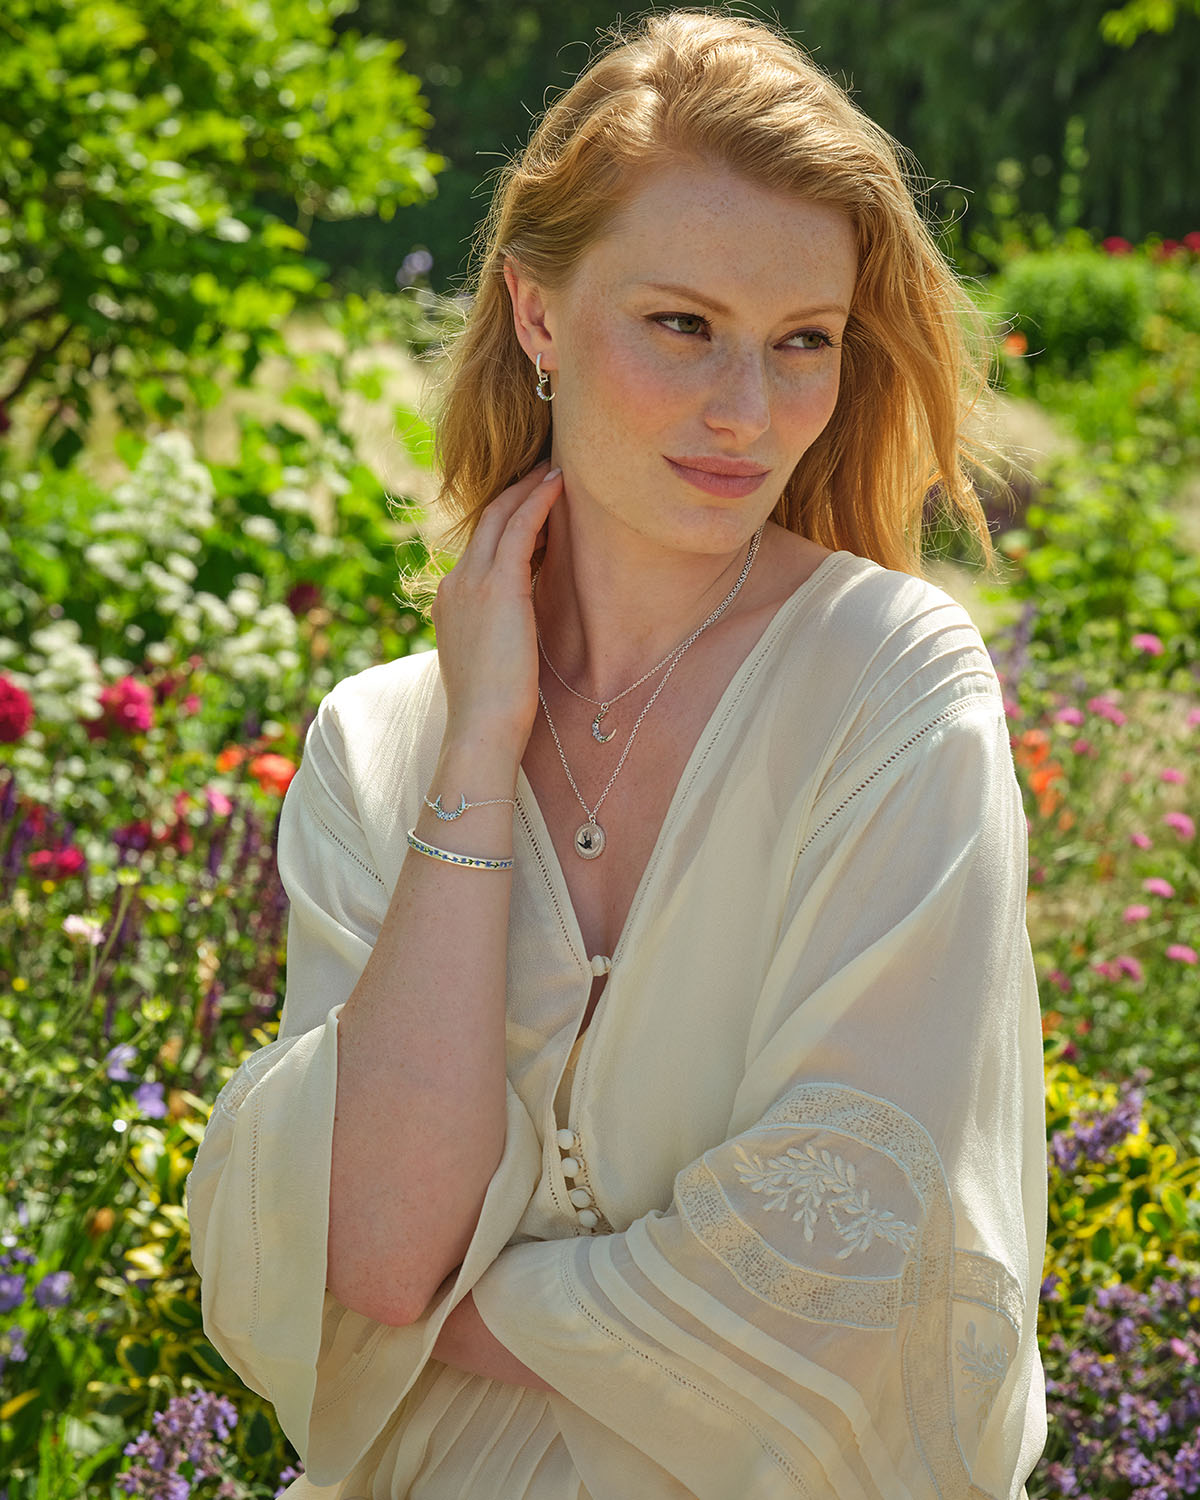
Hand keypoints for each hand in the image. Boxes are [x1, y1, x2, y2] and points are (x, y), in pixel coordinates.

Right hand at [431, 461, 562, 758]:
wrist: (482, 727)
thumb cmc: (493, 709)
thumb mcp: (489, 660)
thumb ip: (497, 633)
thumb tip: (519, 629)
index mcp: (450, 602)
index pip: (478, 548)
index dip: (506, 522)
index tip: (532, 507)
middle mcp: (454, 584)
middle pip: (485, 522)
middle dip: (515, 493)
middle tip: (544, 471)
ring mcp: (472, 582)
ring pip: (500, 516)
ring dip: (529, 488)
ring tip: (556, 469)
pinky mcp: (499, 586)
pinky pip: (521, 527)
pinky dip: (539, 501)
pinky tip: (560, 484)